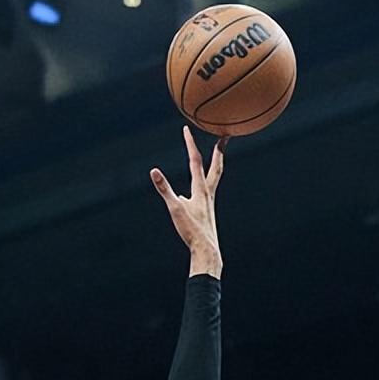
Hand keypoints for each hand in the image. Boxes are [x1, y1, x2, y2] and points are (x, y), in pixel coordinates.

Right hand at [150, 125, 227, 277]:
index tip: (187, 129)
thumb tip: (153, 171)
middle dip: (219, 151)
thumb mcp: (175, 208)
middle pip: (216, 167)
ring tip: (214, 157)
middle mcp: (208, 193)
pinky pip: (206, 192)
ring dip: (214, 165)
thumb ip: (164, 189)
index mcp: (201, 190)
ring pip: (213, 178)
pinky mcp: (206, 211)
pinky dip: (202, 185)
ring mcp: (209, 202)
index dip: (190, 144)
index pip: (195, 161)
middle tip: (225, 137)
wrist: (207, 250)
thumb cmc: (192, 231)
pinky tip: (191, 194)